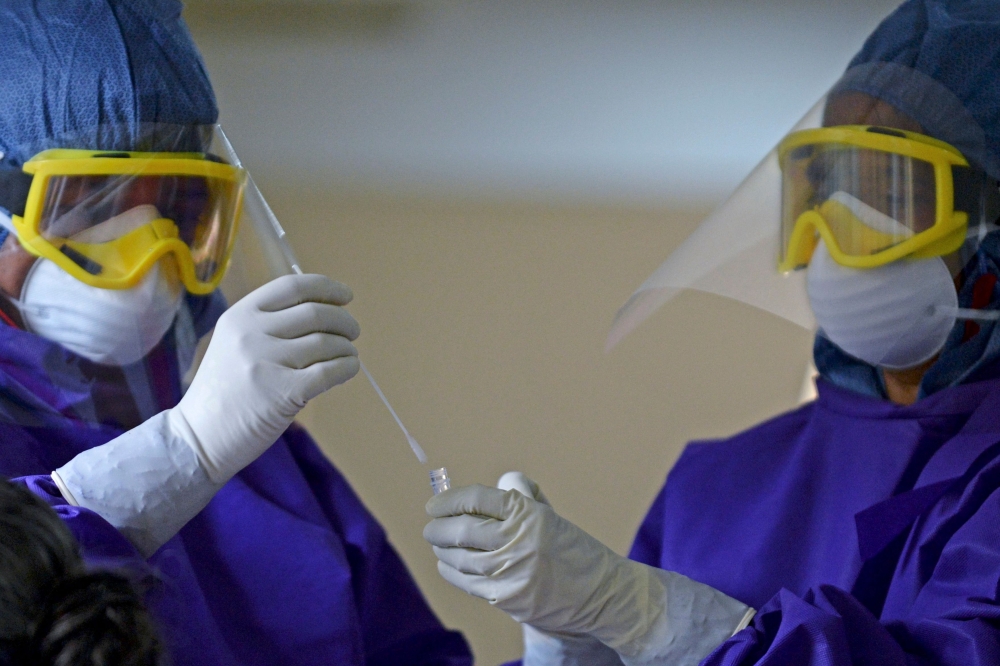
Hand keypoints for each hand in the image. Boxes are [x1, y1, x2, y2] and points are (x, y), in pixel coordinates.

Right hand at [169, 274, 359, 482]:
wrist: (198, 438)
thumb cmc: (225, 392)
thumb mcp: (234, 344)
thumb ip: (271, 326)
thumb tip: (328, 313)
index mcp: (239, 316)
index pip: (292, 286)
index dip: (326, 287)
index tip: (346, 296)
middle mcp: (251, 333)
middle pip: (315, 313)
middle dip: (343, 321)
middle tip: (352, 331)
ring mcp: (265, 362)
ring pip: (326, 342)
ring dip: (346, 347)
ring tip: (348, 355)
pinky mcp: (282, 392)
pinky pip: (329, 371)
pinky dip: (347, 367)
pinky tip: (349, 369)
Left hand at [424, 472, 752, 663]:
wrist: (603, 594)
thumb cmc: (573, 550)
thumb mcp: (548, 516)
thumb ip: (516, 500)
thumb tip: (475, 495)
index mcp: (529, 513)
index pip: (477, 499)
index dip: (449, 499)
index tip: (435, 503)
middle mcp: (519, 541)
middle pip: (462, 529)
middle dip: (438, 526)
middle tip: (431, 524)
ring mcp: (513, 572)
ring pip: (460, 557)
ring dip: (442, 548)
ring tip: (438, 542)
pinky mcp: (508, 598)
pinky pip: (467, 582)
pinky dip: (451, 570)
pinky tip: (447, 564)